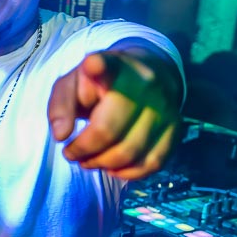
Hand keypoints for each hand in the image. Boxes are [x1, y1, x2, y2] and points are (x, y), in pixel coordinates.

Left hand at [47, 50, 180, 179]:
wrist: (145, 74)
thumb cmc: (99, 84)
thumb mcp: (73, 85)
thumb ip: (60, 107)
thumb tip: (62, 136)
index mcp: (112, 67)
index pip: (106, 64)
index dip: (98, 65)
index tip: (92, 65)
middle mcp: (143, 84)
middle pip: (109, 130)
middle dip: (85, 151)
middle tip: (73, 154)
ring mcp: (164, 107)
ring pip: (130, 152)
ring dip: (103, 164)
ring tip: (90, 160)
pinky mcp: (176, 127)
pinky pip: (152, 163)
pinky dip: (129, 173)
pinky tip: (114, 167)